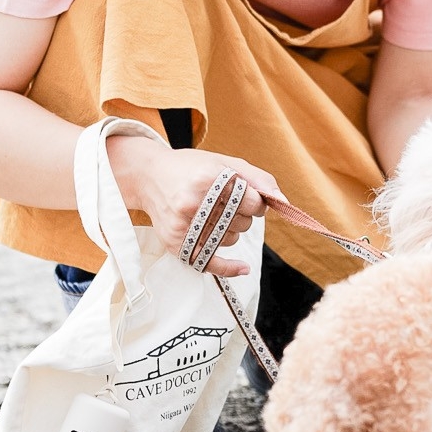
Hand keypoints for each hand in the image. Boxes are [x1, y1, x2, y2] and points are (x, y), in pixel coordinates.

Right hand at [106, 136, 281, 277]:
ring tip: (211, 214)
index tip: (246, 196)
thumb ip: (258, 179)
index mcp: (210, 178)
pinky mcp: (175, 241)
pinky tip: (243, 268)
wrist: (149, 176)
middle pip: (243, 223)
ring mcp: (184, 224)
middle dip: (243, 215)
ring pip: (230, 240)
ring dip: (230, 230)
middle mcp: (196, 202)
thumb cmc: (192, 168)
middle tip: (225, 203)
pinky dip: (229, 268)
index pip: (253, 203)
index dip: (256, 201)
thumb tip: (283, 202)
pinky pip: (209, 262)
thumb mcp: (225, 162)